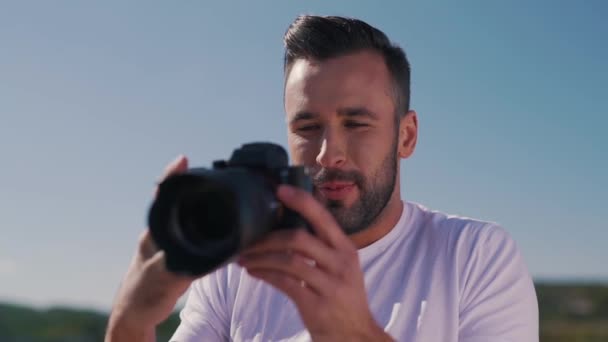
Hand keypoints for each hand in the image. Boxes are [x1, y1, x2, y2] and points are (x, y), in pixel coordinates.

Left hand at [106, 156, 195, 341]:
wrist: (135, 313)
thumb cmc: (143, 296)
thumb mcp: (163, 280)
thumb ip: (176, 267)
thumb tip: (194, 258)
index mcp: (155, 234)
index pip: (163, 199)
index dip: (172, 177)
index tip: (181, 160)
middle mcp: (159, 233)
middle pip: (173, 201)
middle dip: (185, 183)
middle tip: (196, 167)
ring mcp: (166, 242)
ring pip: (180, 215)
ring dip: (193, 203)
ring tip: (207, 190)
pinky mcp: (174, 253)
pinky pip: (187, 231)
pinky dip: (198, 222)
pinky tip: (208, 223)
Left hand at [238, 185, 392, 341]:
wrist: (356, 335)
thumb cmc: (343, 298)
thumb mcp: (342, 267)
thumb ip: (322, 248)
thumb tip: (288, 226)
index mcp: (346, 249)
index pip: (323, 217)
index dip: (301, 201)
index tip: (280, 190)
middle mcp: (341, 263)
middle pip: (299, 238)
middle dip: (268, 237)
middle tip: (249, 238)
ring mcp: (331, 285)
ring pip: (289, 261)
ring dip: (261, 257)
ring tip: (245, 258)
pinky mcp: (317, 305)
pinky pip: (285, 283)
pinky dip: (265, 275)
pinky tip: (254, 273)